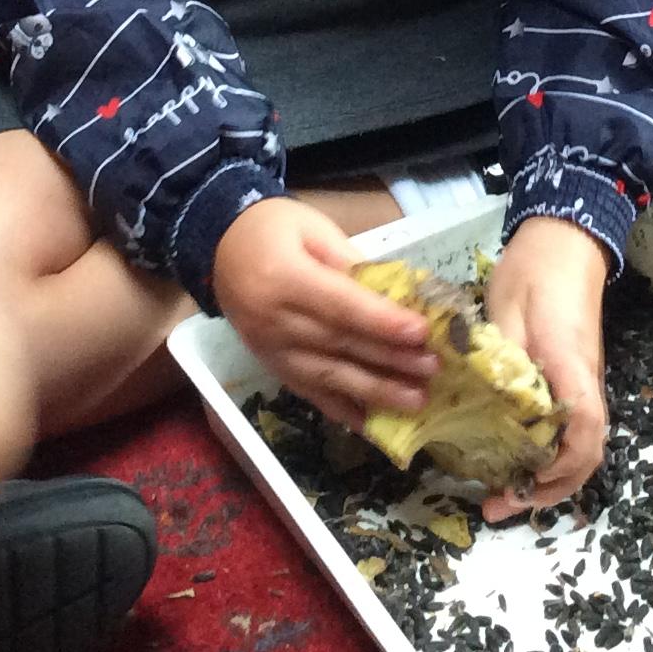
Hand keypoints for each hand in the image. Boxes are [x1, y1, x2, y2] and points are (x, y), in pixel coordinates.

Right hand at [213, 197, 436, 425]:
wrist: (218, 247)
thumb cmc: (271, 228)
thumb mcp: (312, 228)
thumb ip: (349, 261)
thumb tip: (394, 296)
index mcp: (284, 278)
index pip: (339, 305)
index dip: (381, 321)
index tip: (420, 332)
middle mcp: (273, 321)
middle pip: (339, 344)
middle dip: (389, 359)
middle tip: (433, 368)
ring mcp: (270, 350)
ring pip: (328, 376)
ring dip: (375, 391)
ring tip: (416, 400)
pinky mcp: (271, 366)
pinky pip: (309, 392)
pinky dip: (342, 410)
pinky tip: (372, 423)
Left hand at [480, 216, 607, 520]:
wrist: (564, 243)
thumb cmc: (533, 273)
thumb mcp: (505, 312)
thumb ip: (497, 361)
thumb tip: (476, 407)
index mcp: (571, 366)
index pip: (583, 427)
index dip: (558, 464)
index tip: (521, 482)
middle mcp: (585, 384)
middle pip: (587, 454)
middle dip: (547, 490)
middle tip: (496, 506)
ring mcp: (581, 386)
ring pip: (578, 448)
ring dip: (545, 479)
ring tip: (500, 495)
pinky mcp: (571, 382)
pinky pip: (567, 432)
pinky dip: (545, 458)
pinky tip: (510, 461)